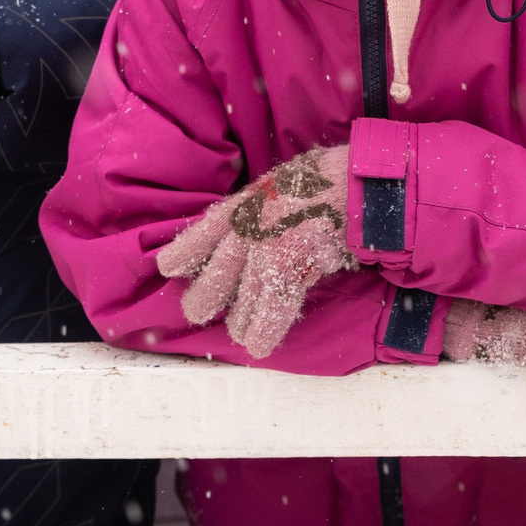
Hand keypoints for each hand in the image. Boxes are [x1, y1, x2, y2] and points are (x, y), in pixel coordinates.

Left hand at [156, 146, 354, 358]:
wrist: (357, 183)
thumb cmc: (330, 178)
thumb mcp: (287, 181)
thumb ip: (266, 206)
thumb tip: (252, 228)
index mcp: (249, 201)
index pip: (208, 229)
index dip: (187, 250)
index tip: (168, 267)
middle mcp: (249, 226)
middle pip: (218, 271)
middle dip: (205, 295)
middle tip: (195, 311)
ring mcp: (266, 250)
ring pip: (244, 297)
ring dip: (240, 320)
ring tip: (237, 332)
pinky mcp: (287, 271)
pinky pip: (272, 310)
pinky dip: (265, 330)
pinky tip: (257, 346)